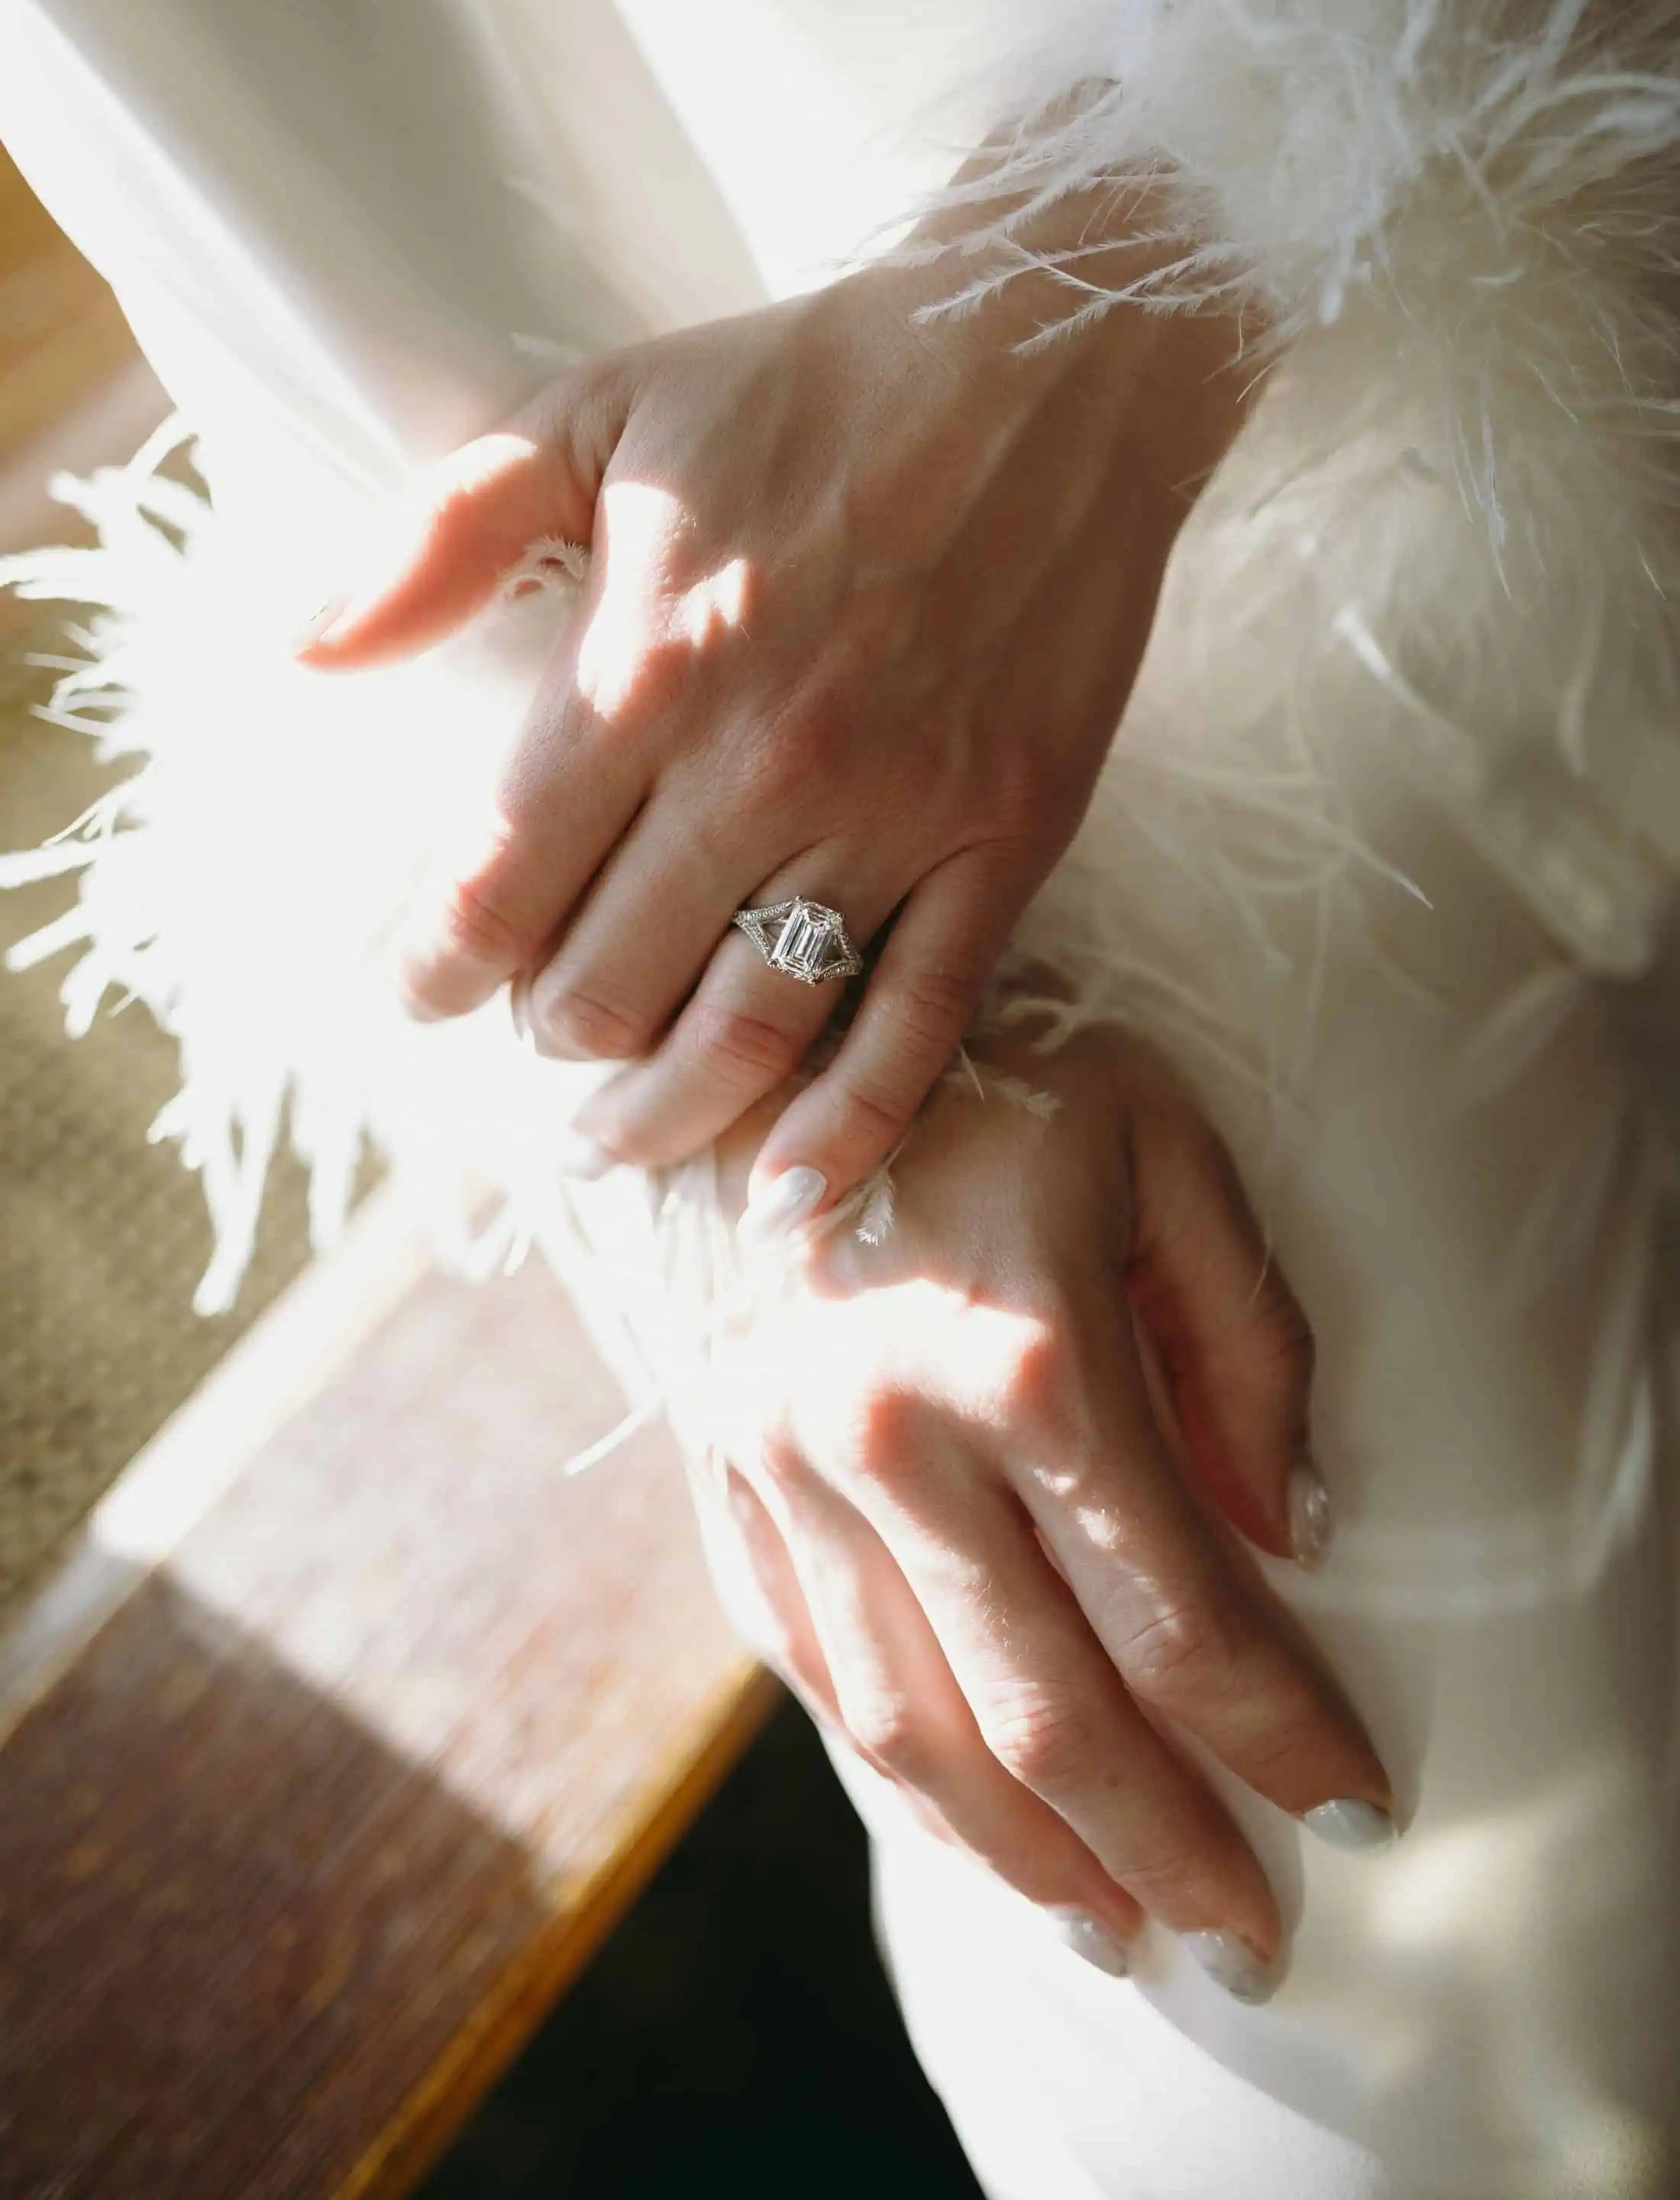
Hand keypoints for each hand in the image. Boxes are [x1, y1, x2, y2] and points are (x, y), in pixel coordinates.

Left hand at [298, 179, 1254, 1217]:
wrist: (1048, 355)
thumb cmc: (802, 382)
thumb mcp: (591, 410)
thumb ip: (438, 538)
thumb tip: (303, 650)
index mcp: (646, 665)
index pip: (498, 885)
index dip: (433, 969)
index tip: (416, 992)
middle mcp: (764, 761)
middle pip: (610, 988)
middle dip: (546, 1037)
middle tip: (535, 1031)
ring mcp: (897, 811)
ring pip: (749, 1032)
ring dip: (660, 1118)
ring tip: (614, 1140)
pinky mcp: (1007, 837)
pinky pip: (923, 1023)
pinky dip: (850, 1128)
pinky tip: (786, 1194)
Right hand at [681, 1021, 1392, 1997]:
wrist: (783, 1018)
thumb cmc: (1011, 1079)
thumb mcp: (1171, 1155)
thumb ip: (1248, 1347)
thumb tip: (1290, 1535)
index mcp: (1031, 1354)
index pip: (1182, 1616)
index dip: (1278, 1734)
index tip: (1353, 1813)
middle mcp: (892, 1435)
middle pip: (1047, 1712)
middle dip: (1163, 1846)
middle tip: (1244, 1936)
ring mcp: (785, 1463)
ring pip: (908, 1727)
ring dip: (1020, 1853)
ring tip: (1113, 1928)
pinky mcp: (719, 1469)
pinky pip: (803, 1662)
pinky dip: (890, 1767)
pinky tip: (966, 1822)